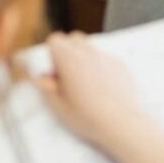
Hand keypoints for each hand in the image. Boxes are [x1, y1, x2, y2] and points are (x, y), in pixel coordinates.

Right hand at [34, 33, 148, 150]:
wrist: (121, 123)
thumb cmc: (88, 117)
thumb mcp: (58, 106)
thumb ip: (45, 88)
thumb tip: (41, 78)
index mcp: (69, 59)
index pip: (55, 39)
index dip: (51, 53)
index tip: (52, 68)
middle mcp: (88, 53)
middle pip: (73, 38)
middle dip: (68, 51)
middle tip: (67, 73)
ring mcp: (106, 57)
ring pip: (91, 47)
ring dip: (85, 57)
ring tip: (85, 80)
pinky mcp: (121, 65)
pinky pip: (106, 58)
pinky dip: (101, 67)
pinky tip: (102, 87)